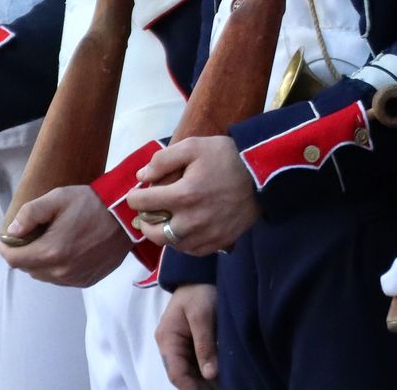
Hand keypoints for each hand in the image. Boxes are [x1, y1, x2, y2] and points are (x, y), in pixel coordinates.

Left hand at [0, 185, 132, 286]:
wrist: (125, 216)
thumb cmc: (91, 204)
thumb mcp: (58, 198)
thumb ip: (30, 213)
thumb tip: (12, 231)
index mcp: (51, 251)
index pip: (13, 260)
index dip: (6, 248)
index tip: (7, 238)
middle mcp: (61, 271)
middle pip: (28, 269)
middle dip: (24, 253)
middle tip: (32, 235)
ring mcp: (75, 279)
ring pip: (44, 275)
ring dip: (41, 262)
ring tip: (51, 241)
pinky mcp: (87, 280)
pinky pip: (62, 279)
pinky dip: (58, 267)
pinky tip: (67, 250)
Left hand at [123, 136, 258, 255]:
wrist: (262, 175)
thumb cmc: (226, 157)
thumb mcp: (193, 146)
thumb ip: (163, 160)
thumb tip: (141, 176)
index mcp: (183, 195)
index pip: (143, 204)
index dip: (134, 198)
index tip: (135, 195)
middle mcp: (191, 221)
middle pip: (154, 233)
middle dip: (145, 223)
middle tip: (146, 215)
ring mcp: (206, 235)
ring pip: (172, 244)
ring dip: (163, 234)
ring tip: (165, 222)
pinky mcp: (219, 242)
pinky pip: (192, 250)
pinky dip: (183, 243)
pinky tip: (185, 230)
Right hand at [155, 283, 218, 388]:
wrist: (201, 272)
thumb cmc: (199, 290)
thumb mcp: (202, 315)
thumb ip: (205, 345)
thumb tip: (210, 375)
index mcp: (168, 340)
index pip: (176, 373)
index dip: (191, 388)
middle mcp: (171, 346)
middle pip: (183, 375)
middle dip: (200, 387)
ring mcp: (181, 345)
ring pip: (191, 372)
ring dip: (205, 382)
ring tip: (225, 386)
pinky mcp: (192, 342)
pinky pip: (198, 363)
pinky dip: (208, 372)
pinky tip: (223, 378)